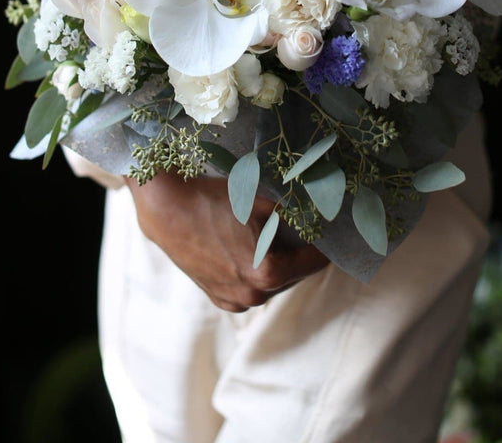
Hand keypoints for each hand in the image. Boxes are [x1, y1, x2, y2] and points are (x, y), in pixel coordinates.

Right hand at [125, 170, 328, 311]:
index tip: (334, 234)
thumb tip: (321, 215)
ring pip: (271, 282)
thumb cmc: (215, 200)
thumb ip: (296, 214)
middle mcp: (252, 294)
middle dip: (300, 254)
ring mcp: (233, 300)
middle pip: (294, 274)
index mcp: (268, 273)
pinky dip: (255, 271)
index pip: (314, 263)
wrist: (167, 209)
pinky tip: (251, 249)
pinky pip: (249, 287)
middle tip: (306, 231)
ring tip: (276, 237)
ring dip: (278, 263)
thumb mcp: (263, 201)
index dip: (325, 246)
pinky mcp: (217, 297)